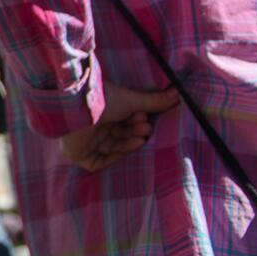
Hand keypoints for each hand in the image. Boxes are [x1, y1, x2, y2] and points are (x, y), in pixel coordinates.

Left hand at [58, 82, 180, 171]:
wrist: (78, 107)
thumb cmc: (102, 99)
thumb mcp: (132, 100)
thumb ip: (153, 101)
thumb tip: (178, 94)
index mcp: (100, 111)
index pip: (121, 122)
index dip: (135, 122)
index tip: (146, 117)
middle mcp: (92, 126)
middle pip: (118, 135)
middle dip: (134, 131)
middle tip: (146, 126)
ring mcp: (85, 140)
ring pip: (112, 147)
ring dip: (129, 141)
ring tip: (142, 133)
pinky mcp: (78, 154)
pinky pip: (98, 162)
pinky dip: (115, 156)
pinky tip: (131, 147)